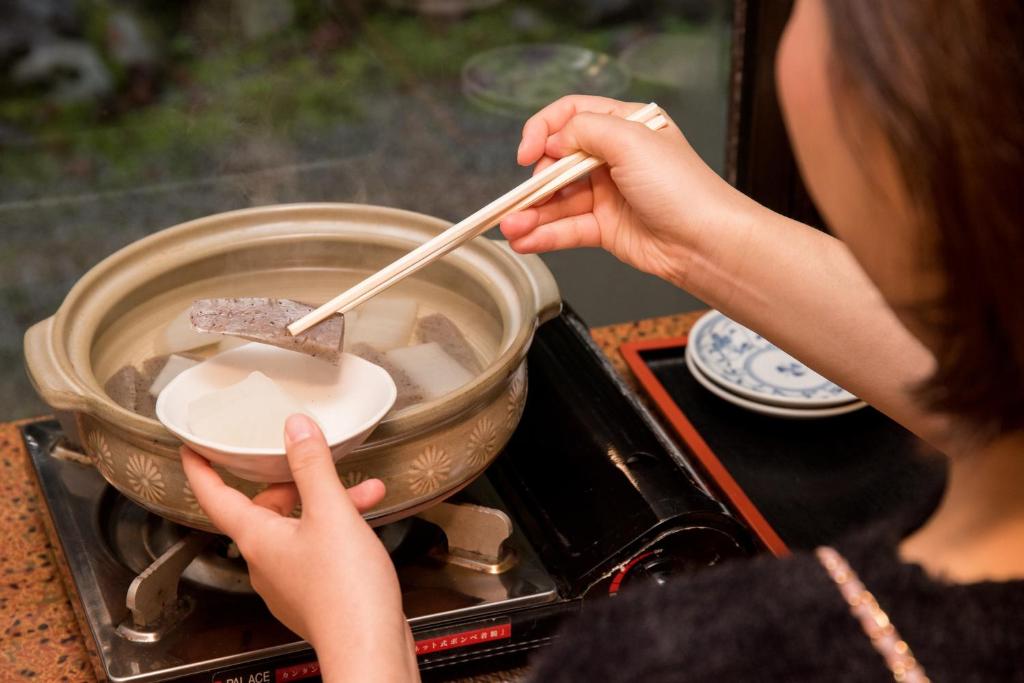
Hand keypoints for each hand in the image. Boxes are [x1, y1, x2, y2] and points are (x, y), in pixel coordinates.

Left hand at [181, 414, 419, 681]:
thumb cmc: (344, 592)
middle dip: (292, 482)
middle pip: (264, 509)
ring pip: (297, 528)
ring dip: (328, 504)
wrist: (369, 646)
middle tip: (309, 462)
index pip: (215, 498)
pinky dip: (337, 529)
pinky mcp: (314, 594)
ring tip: (364, 492)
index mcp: (257, 539)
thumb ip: (313, 466)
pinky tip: (365, 524)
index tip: (194, 449)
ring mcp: (289, 581)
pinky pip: (316, 549)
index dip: (202, 469)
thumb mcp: (331, 512)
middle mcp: (266, 562)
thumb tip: (295, 430)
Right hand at [500, 95, 759, 288]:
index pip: (570, 116)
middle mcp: (614, 157)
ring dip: (531, 214)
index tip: (529, 152)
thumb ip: (585, 131)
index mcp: (624, 125)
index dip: (543, 131)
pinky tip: (525, 240)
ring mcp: (608, 194)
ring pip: (558, 201)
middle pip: (558, 162)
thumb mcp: (631, 140)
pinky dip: (543, 235)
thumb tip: (553, 140)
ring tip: (512, 228)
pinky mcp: (605, 228)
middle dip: (536, 181)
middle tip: (526, 197)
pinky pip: (566, 229)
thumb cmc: (681, 187)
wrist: (705, 241)